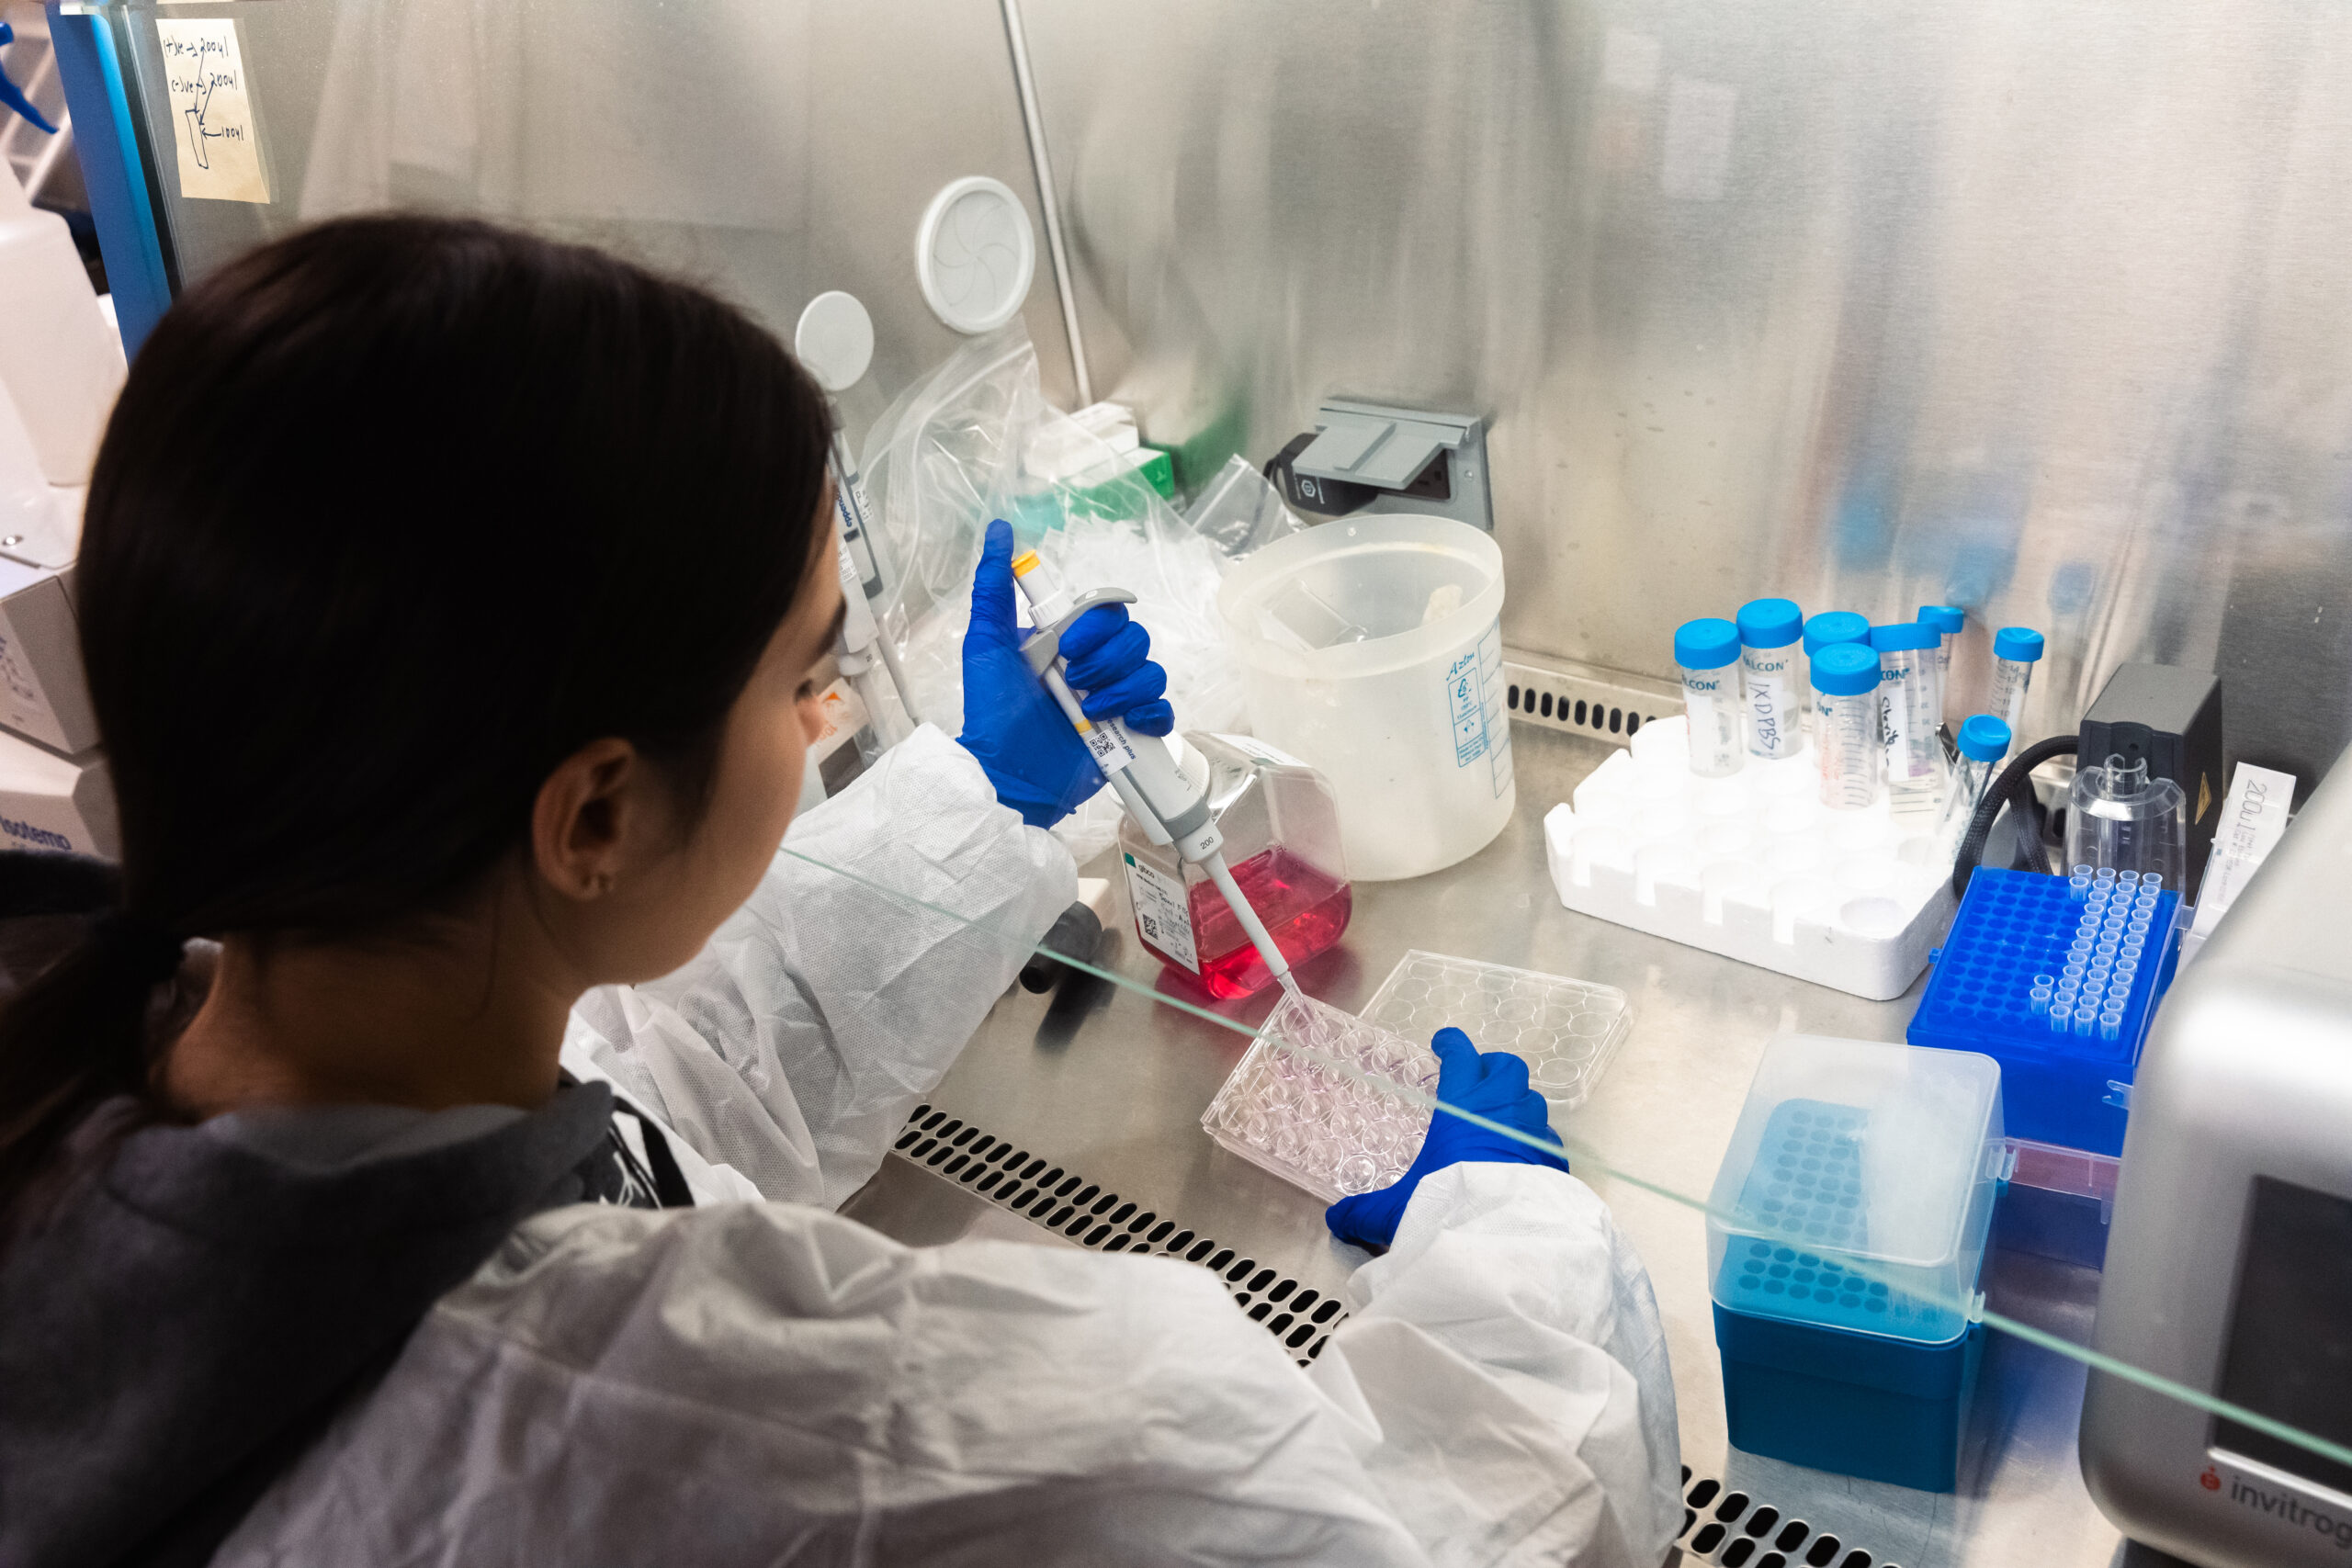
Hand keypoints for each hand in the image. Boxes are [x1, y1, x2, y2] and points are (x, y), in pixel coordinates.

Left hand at [956, 519, 1173, 827]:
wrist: (1008, 776)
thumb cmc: (992, 713)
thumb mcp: (987, 645)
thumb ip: (994, 589)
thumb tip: (998, 530)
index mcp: (1066, 643)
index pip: (1106, 611)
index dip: (1096, 626)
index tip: (1067, 646)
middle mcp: (1094, 667)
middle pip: (1134, 639)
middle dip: (1108, 659)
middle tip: (1077, 681)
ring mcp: (1115, 701)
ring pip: (1150, 672)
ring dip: (1125, 688)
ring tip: (1093, 709)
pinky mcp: (1130, 734)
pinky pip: (1163, 712)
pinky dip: (1150, 714)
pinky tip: (1127, 724)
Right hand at [1325, 1028, 1569, 1250]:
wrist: (1500, 1241)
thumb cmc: (1446, 1208)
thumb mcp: (1396, 1211)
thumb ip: (1365, 1211)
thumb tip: (1336, 1220)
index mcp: (1463, 1107)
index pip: (1461, 1057)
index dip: (1452, 1045)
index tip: (1444, 1043)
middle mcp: (1502, 1111)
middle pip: (1507, 1068)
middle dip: (1492, 1068)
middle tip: (1476, 1081)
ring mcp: (1533, 1134)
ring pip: (1532, 1102)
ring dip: (1516, 1104)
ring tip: (1499, 1122)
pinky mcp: (1553, 1163)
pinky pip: (1546, 1141)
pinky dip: (1534, 1143)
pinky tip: (1520, 1160)